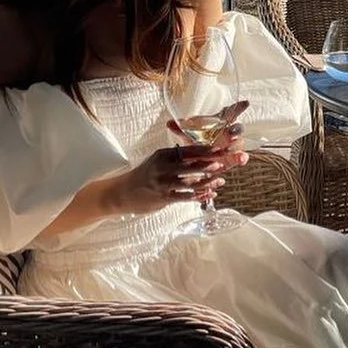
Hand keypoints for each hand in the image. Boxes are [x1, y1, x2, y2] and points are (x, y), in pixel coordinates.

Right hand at [115, 126, 247, 214]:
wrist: (122, 192)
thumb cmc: (145, 175)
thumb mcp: (158, 160)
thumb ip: (176, 157)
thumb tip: (200, 152)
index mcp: (164, 154)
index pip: (189, 150)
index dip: (207, 150)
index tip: (222, 149)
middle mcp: (163, 167)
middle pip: (192, 164)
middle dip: (211, 164)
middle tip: (226, 163)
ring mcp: (163, 183)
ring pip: (191, 182)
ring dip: (207, 182)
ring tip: (220, 180)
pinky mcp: (163, 198)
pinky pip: (185, 197)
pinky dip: (199, 196)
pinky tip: (209, 195)